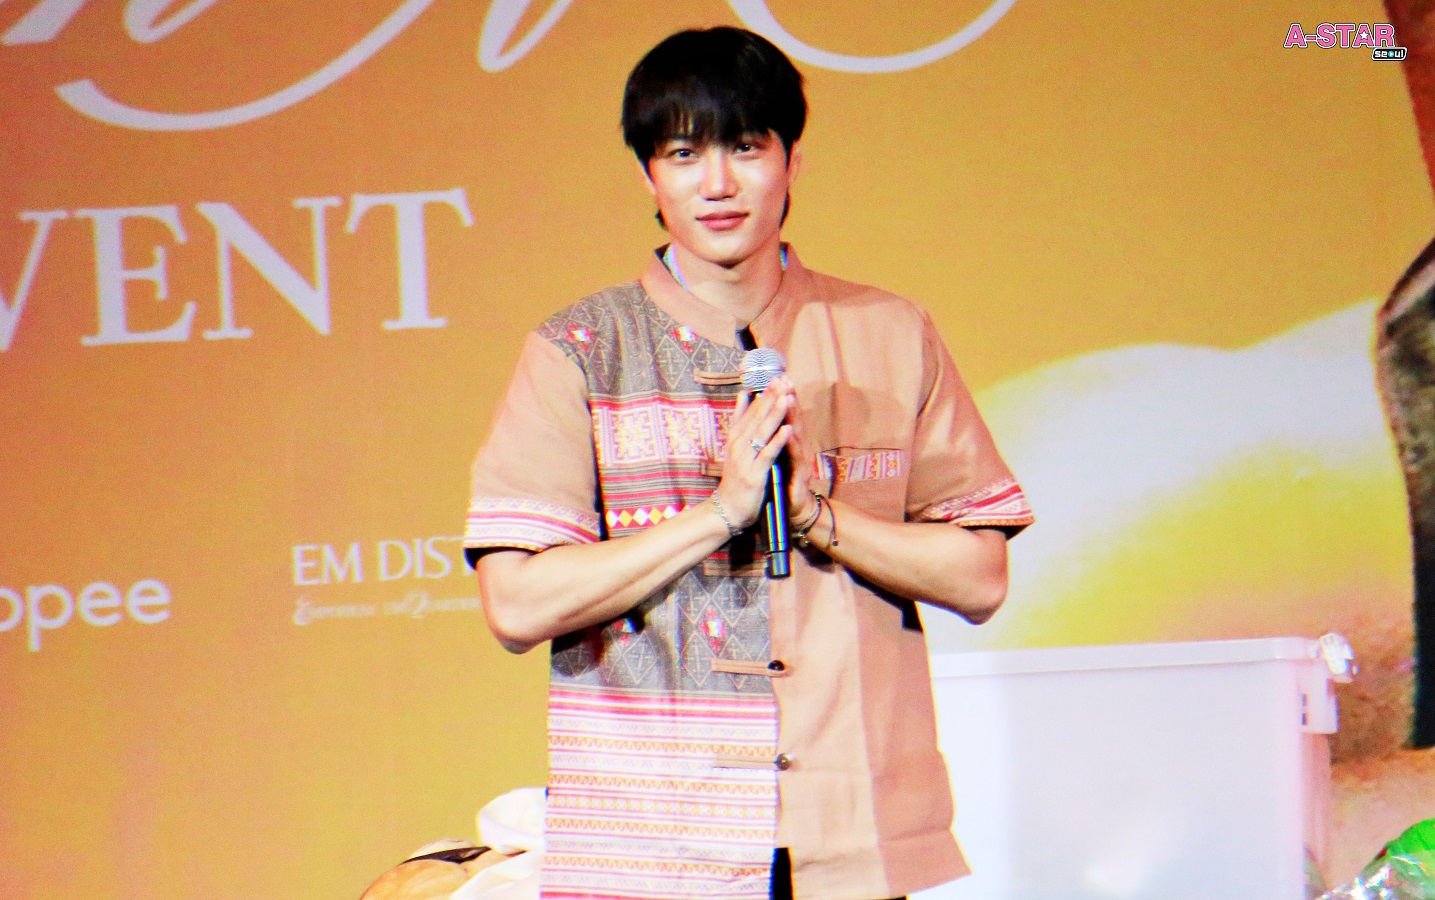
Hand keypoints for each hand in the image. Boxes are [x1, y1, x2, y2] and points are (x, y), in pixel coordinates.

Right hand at [715, 378, 794, 529]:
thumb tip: (743, 395)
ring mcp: (744, 459)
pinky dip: (777, 441)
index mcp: (735, 438)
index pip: (750, 411)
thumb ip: (740, 421)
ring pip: (761, 432)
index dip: (763, 394)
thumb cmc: (735, 479)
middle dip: (770, 398)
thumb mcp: (734, 447)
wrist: (727, 509)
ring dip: (775, 414)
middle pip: (756, 417)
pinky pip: (766, 454)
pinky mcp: (753, 474)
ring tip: (786, 397)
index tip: (775, 377)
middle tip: (782, 380)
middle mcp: (737, 445)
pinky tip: (787, 429)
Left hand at [783, 386, 821, 526]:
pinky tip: (789, 432)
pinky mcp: (800, 477)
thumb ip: (774, 437)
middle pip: (794, 420)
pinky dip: (792, 444)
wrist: (794, 510)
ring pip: (797, 435)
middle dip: (789, 400)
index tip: (777, 376)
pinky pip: (795, 459)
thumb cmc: (784, 481)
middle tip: (785, 380)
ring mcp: (801, 462)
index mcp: (789, 444)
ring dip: (793, 416)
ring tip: (788, 399)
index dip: (782, 397)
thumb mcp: (776, 456)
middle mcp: (798, 449)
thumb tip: (767, 417)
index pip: (786, 417)